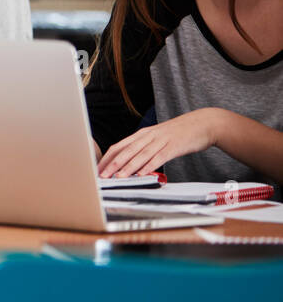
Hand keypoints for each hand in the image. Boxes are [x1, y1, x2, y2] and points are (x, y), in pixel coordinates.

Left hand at [97, 108, 222, 177]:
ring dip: (127, 167)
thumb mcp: (158, 137)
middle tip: (102, 176)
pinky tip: (142, 174)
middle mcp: (148, 136)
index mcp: (142, 134)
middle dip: (112, 164)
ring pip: (140, 155)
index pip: (119, 146)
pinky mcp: (173, 146)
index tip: (98, 168)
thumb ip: (145, 148)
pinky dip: (149, 166)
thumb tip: (132, 162)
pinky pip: (158, 157)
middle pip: (126, 150)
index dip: (107, 158)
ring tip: (118, 177)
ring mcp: (160, 140)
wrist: (203, 123)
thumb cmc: (180, 133)